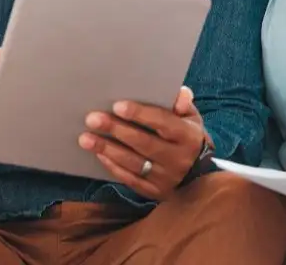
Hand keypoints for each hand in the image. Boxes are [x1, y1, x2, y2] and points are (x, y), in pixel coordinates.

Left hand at [79, 86, 208, 199]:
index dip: (140, 114)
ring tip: (85, 138)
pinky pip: (130, 179)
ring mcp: (165, 178)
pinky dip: (113, 166)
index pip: (163, 123)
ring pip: (133, 163)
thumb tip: (179, 93)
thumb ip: (183, 103)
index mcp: (188, 136)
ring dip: (108, 149)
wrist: (199, 178)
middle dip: (116, 130)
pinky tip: (99, 154)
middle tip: (92, 119)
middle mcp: (177, 158)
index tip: (117, 106)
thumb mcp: (192, 119)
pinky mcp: (154, 191)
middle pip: (144, 143)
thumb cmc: (188, 139)